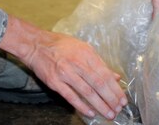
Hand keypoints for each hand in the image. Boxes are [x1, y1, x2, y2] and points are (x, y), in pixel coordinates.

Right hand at [0, 14, 126, 119]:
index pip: (105, 74)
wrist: (36, 45)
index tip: (122, 99)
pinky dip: (82, 106)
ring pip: (86, 92)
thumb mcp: (82, 48)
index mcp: (86, 54)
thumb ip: (99, 63)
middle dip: (110, 99)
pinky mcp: (54, 82)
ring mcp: (65, 73)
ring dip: (99, 105)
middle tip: (118, 110)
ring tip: (108, 114)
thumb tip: (115, 76)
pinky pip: (71, 96)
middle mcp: (77, 63)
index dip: (115, 89)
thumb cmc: (60, 45)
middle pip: (98, 84)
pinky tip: (90, 113)